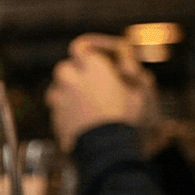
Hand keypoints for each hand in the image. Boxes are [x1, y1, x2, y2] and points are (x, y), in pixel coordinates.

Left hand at [46, 34, 152, 149]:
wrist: (106, 148)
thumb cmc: (125, 119)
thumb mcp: (140, 93)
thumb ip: (133, 76)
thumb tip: (125, 69)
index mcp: (93, 69)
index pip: (81, 46)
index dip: (88, 48)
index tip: (95, 55)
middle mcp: (72, 80)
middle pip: (65, 67)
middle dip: (75, 72)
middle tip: (89, 81)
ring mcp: (60, 99)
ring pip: (56, 87)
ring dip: (67, 90)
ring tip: (84, 100)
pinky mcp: (55, 117)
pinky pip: (56, 107)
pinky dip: (64, 108)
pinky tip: (79, 117)